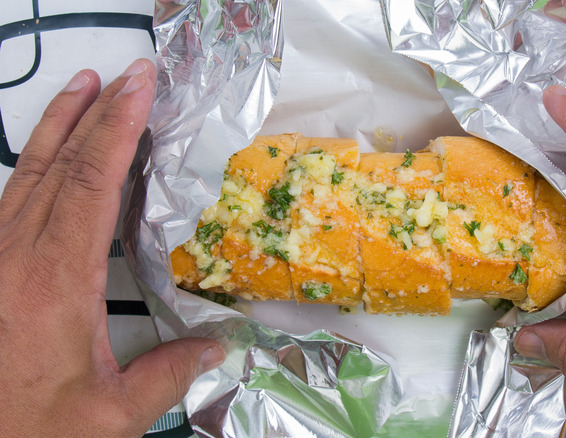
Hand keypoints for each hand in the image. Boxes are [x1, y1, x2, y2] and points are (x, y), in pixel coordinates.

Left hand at [0, 59, 224, 435]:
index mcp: (52, 283)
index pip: (88, 184)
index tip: (138, 90)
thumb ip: (167, 375)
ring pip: (24, 172)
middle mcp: (13, 259)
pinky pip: (11, 198)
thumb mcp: (110, 415)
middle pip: (56, 164)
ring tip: (83, 87)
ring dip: (57, 125)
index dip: (116, 130)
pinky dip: (36, 162)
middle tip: (125, 75)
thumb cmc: (28, 432)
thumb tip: (215, 348)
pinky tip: (49, 154)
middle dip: (94, 112)